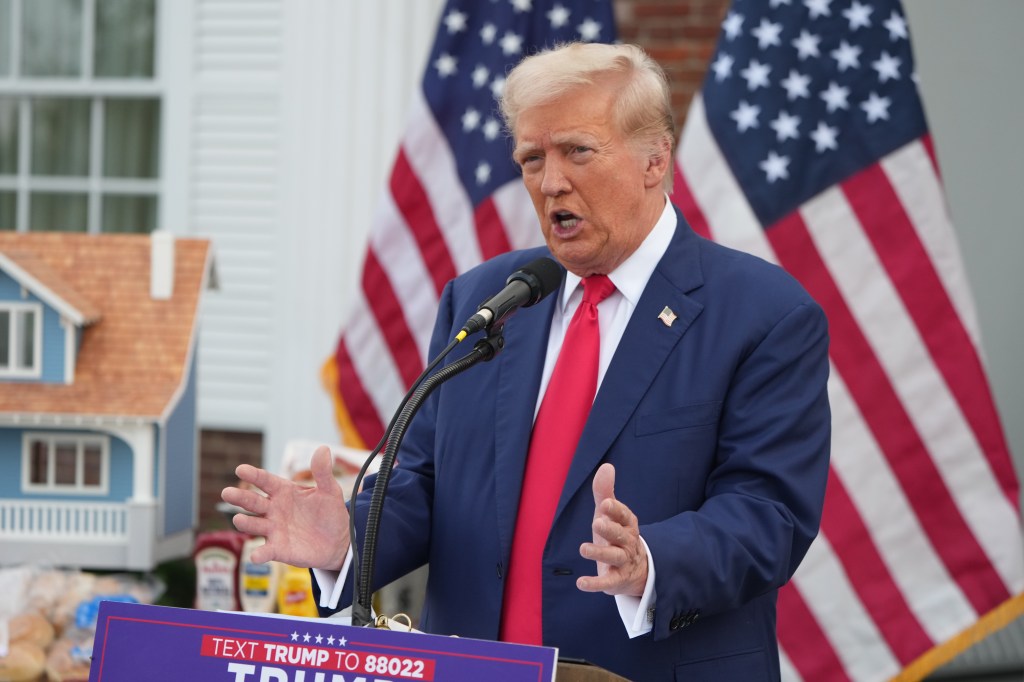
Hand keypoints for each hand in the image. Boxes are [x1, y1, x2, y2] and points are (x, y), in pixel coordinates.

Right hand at [221, 445, 349, 570]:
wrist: (337, 542)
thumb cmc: (329, 513)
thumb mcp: (330, 491)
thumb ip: (322, 473)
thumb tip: (323, 448)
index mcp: (284, 491)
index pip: (266, 481)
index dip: (253, 475)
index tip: (240, 469)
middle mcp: (274, 509)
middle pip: (253, 502)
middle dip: (240, 498)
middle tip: (227, 493)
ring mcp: (274, 529)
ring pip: (254, 524)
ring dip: (245, 522)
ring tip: (238, 519)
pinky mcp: (277, 549)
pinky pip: (266, 551)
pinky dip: (259, 554)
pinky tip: (255, 556)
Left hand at [576, 463, 647, 596]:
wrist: (635, 569)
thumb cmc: (617, 535)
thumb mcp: (609, 514)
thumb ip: (605, 492)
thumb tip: (607, 466)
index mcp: (628, 524)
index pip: (624, 515)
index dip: (616, 510)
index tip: (606, 504)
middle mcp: (628, 542)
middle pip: (620, 535)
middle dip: (610, 529)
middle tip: (597, 522)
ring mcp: (623, 561)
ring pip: (614, 556)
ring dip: (599, 553)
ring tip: (583, 549)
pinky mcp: (616, 579)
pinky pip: (607, 581)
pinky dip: (595, 583)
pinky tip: (581, 583)